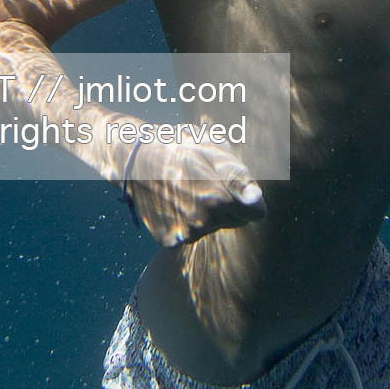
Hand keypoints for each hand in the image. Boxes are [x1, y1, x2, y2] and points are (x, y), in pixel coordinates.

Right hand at [121, 140, 265, 246]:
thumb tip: (256, 200)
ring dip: (206, 213)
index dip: (246, 197)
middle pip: (235, 222)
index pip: (256, 214)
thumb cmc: (177, 147)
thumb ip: (239, 178)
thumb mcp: (212, 149)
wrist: (133, 160)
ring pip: (213, 228)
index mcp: (218, 200)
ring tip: (185, 189)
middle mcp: (203, 223)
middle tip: (204, 181)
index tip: (230, 183)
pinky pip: (192, 234)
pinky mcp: (170, 241)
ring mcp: (184, 234)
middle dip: (227, 205)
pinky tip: (173, 202)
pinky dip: (186, 221)